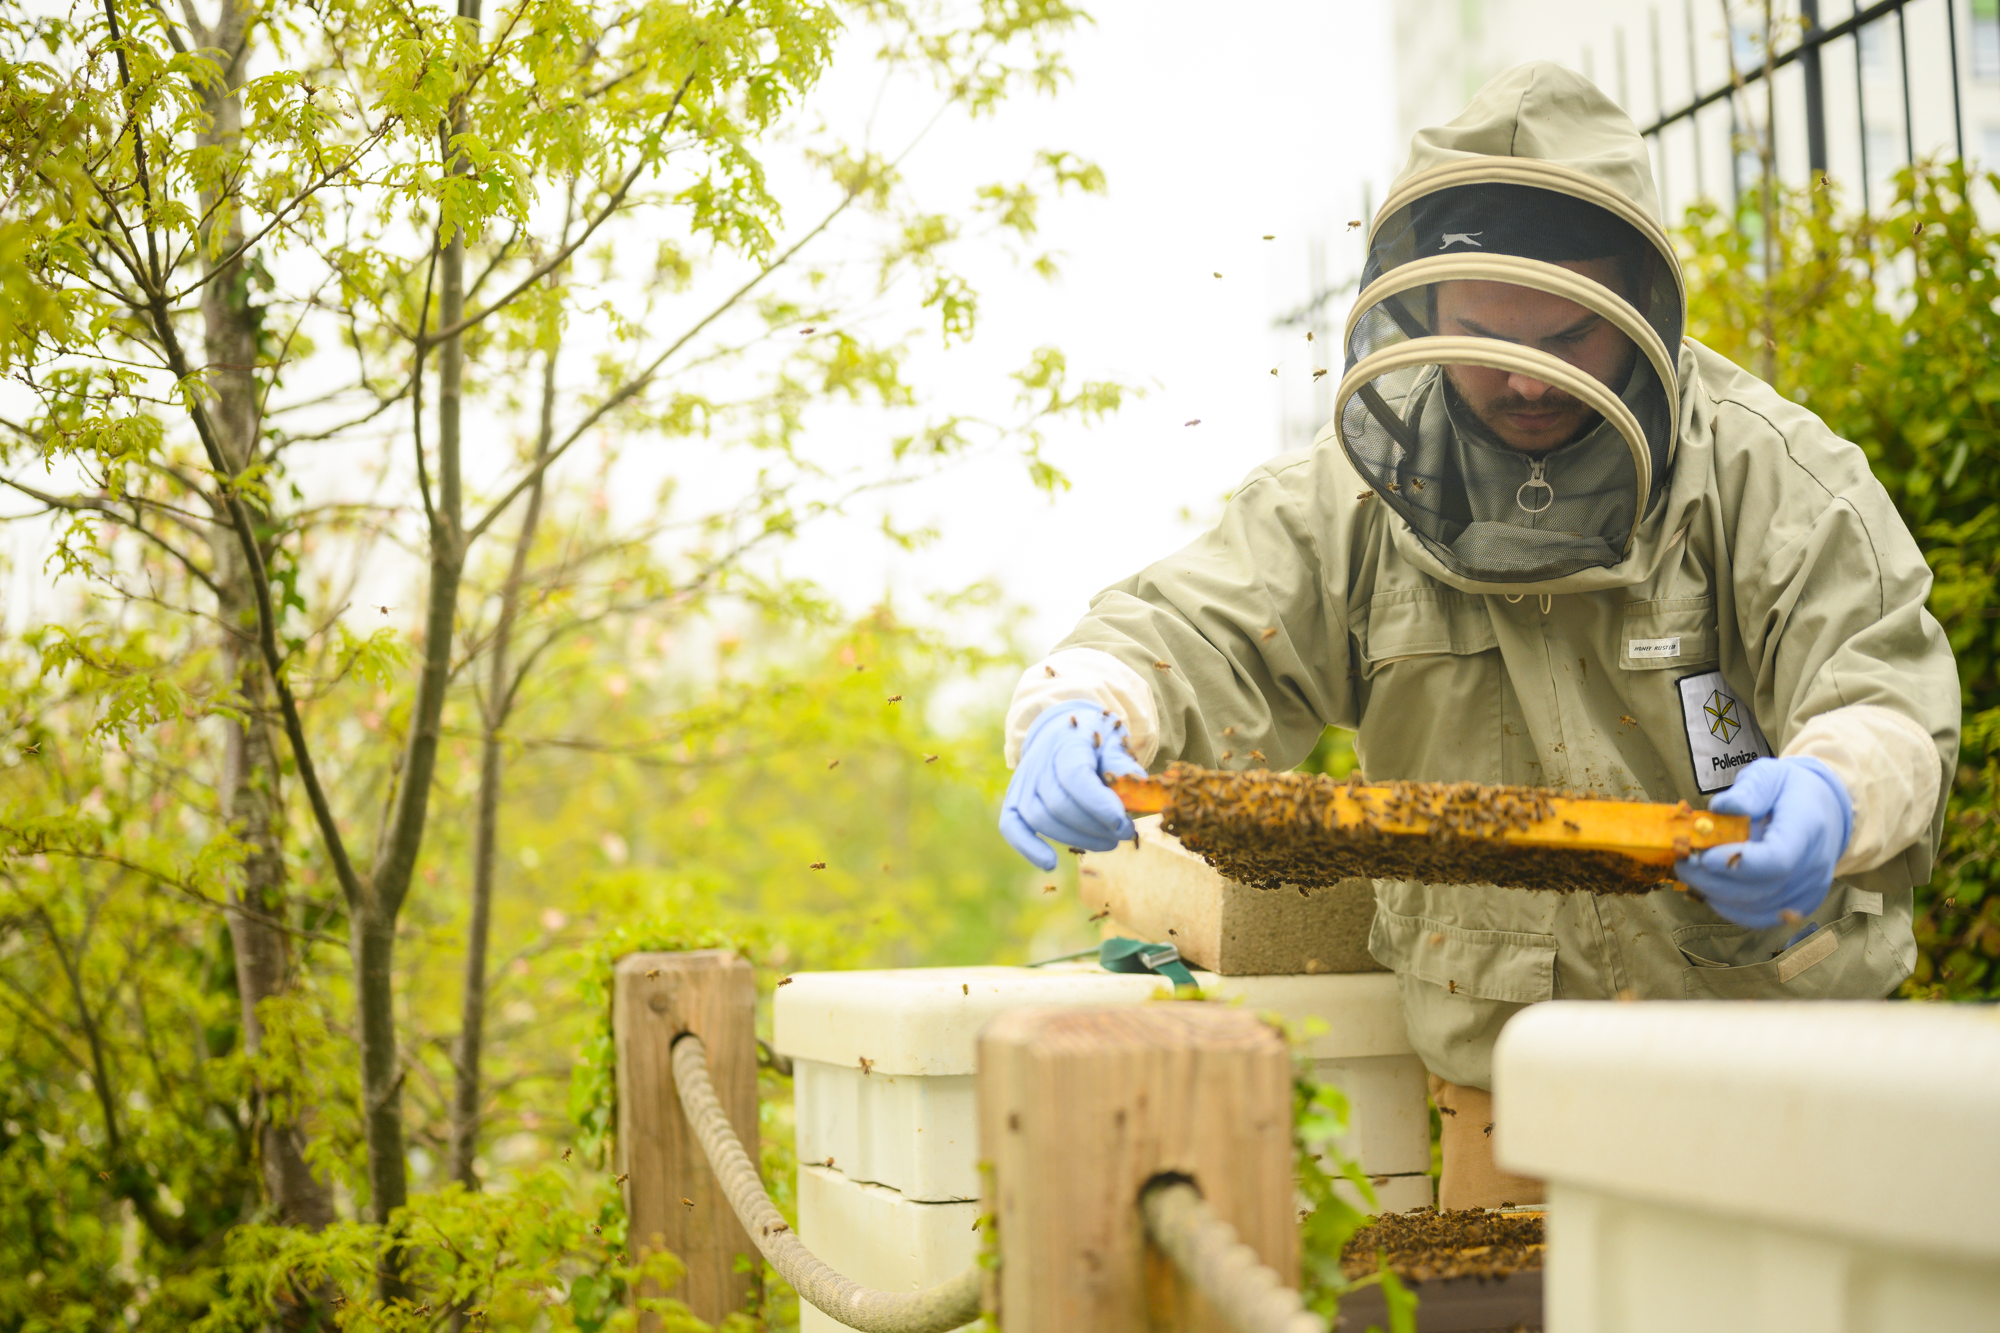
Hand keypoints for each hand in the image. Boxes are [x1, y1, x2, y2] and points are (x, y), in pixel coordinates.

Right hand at [998, 701, 1146, 869]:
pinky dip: (1028, 847)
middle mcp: (1038, 762)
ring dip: (1076, 838)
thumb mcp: (1112, 741)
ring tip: (1108, 842)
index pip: (1075, 777)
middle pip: (1059, 804)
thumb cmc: (1093, 741)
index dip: (1100, 806)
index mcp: (1065, 743)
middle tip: (1125, 834)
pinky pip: (1011, 826)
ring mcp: (1022, 782)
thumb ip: (1122, 763)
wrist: (1061, 731)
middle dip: (1096, 827)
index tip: (1124, 824)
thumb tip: (1137, 787)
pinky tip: (1050, 864)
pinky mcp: (1013, 800)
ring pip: (1040, 819)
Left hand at [1674, 756, 1853, 928]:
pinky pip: (1762, 917)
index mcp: (1807, 828)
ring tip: (1692, 872)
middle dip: (1713, 880)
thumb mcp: (1769, 775)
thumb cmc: (1789, 790)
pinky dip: (1732, 908)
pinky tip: (1712, 890)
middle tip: (1683, 863)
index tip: (1704, 856)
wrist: (1825, 809)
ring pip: (1757, 908)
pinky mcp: (1801, 903)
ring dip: (1716, 894)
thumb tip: (1721, 808)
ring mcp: (1810, 888)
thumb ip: (1748, 790)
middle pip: (1761, 889)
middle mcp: (1814, 864)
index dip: (1736, 864)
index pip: (1777, 860)